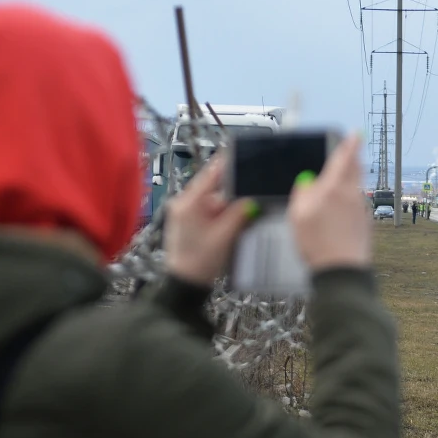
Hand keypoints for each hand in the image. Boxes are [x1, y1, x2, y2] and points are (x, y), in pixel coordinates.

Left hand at [163, 157, 256, 286]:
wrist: (184, 284)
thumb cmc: (202, 260)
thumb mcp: (225, 235)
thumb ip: (240, 213)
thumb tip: (253, 198)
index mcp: (189, 202)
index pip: (211, 174)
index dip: (228, 163)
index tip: (243, 153)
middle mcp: (183, 202)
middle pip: (213, 187)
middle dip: (233, 188)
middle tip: (254, 184)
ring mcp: (184, 212)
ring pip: (213, 200)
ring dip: (229, 203)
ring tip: (249, 203)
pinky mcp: (188, 222)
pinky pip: (208, 210)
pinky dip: (222, 213)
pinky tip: (236, 217)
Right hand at [289, 134, 371, 271]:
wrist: (342, 271)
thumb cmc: (318, 243)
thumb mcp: (298, 215)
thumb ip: (303, 192)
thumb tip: (307, 180)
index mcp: (335, 188)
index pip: (345, 158)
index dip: (350, 144)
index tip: (355, 134)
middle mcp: (352, 195)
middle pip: (355, 171)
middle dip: (352, 159)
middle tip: (350, 152)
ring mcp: (361, 210)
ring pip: (357, 187)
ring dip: (351, 179)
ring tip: (342, 178)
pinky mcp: (364, 224)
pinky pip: (356, 204)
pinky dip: (350, 199)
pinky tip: (341, 209)